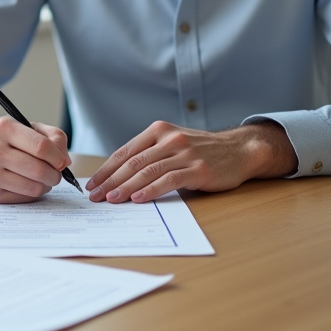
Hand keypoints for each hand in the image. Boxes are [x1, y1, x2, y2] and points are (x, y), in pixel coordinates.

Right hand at [0, 117, 71, 202]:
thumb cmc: (8, 139)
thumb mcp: (30, 127)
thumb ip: (54, 138)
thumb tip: (65, 161)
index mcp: (4, 128)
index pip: (41, 147)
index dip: (58, 157)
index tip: (61, 162)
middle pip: (39, 170)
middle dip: (55, 175)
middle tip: (55, 173)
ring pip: (34, 187)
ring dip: (45, 186)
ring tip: (41, 178)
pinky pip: (24, 198)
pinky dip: (32, 193)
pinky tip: (27, 183)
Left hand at [86, 120, 296, 203]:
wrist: (238, 149)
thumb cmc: (201, 150)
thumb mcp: (172, 144)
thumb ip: (150, 155)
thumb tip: (118, 177)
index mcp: (158, 131)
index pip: (125, 152)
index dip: (106, 169)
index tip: (92, 184)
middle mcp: (169, 139)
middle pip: (132, 162)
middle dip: (110, 180)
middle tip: (95, 196)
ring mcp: (184, 153)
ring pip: (147, 171)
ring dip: (126, 187)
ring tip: (112, 199)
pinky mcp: (197, 168)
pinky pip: (169, 180)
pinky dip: (151, 190)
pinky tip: (139, 199)